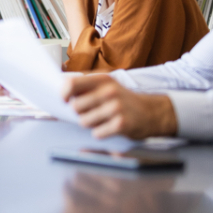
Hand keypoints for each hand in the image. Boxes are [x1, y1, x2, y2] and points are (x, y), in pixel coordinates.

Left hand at [63, 74, 177, 139]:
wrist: (151, 112)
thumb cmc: (123, 100)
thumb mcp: (107, 85)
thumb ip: (86, 85)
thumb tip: (60, 89)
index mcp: (102, 79)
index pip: (71, 83)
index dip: (63, 94)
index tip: (64, 100)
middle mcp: (109, 91)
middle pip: (75, 106)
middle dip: (79, 113)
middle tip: (90, 112)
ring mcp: (116, 107)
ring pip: (84, 121)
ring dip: (90, 124)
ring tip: (101, 120)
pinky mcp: (121, 123)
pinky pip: (97, 133)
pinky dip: (100, 133)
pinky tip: (109, 127)